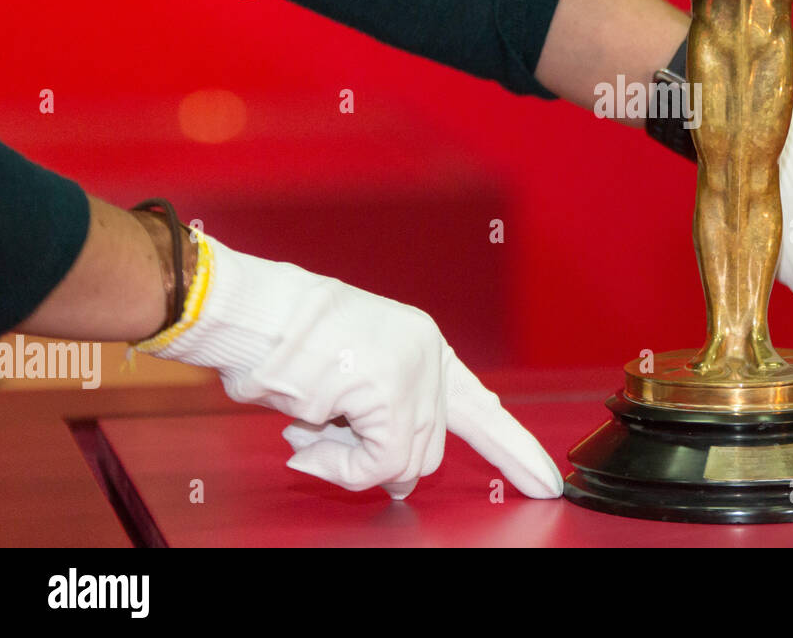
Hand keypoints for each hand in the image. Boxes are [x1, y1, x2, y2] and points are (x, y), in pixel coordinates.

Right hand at [142, 235, 562, 499]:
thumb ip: (382, 423)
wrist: (246, 311)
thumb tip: (402, 480)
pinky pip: (378, 461)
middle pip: (430, 451)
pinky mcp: (390, 387)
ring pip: (406, 462)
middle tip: (322, 451)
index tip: (547, 480)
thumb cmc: (280, 343)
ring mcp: (412, 369)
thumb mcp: (347, 381)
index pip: (480, 406)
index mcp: (421, 346)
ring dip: (346, 464)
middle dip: (375, 465)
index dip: (512, 448)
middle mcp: (426, 354)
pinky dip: (338, 465)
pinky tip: (306, 437)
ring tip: (305, 432)